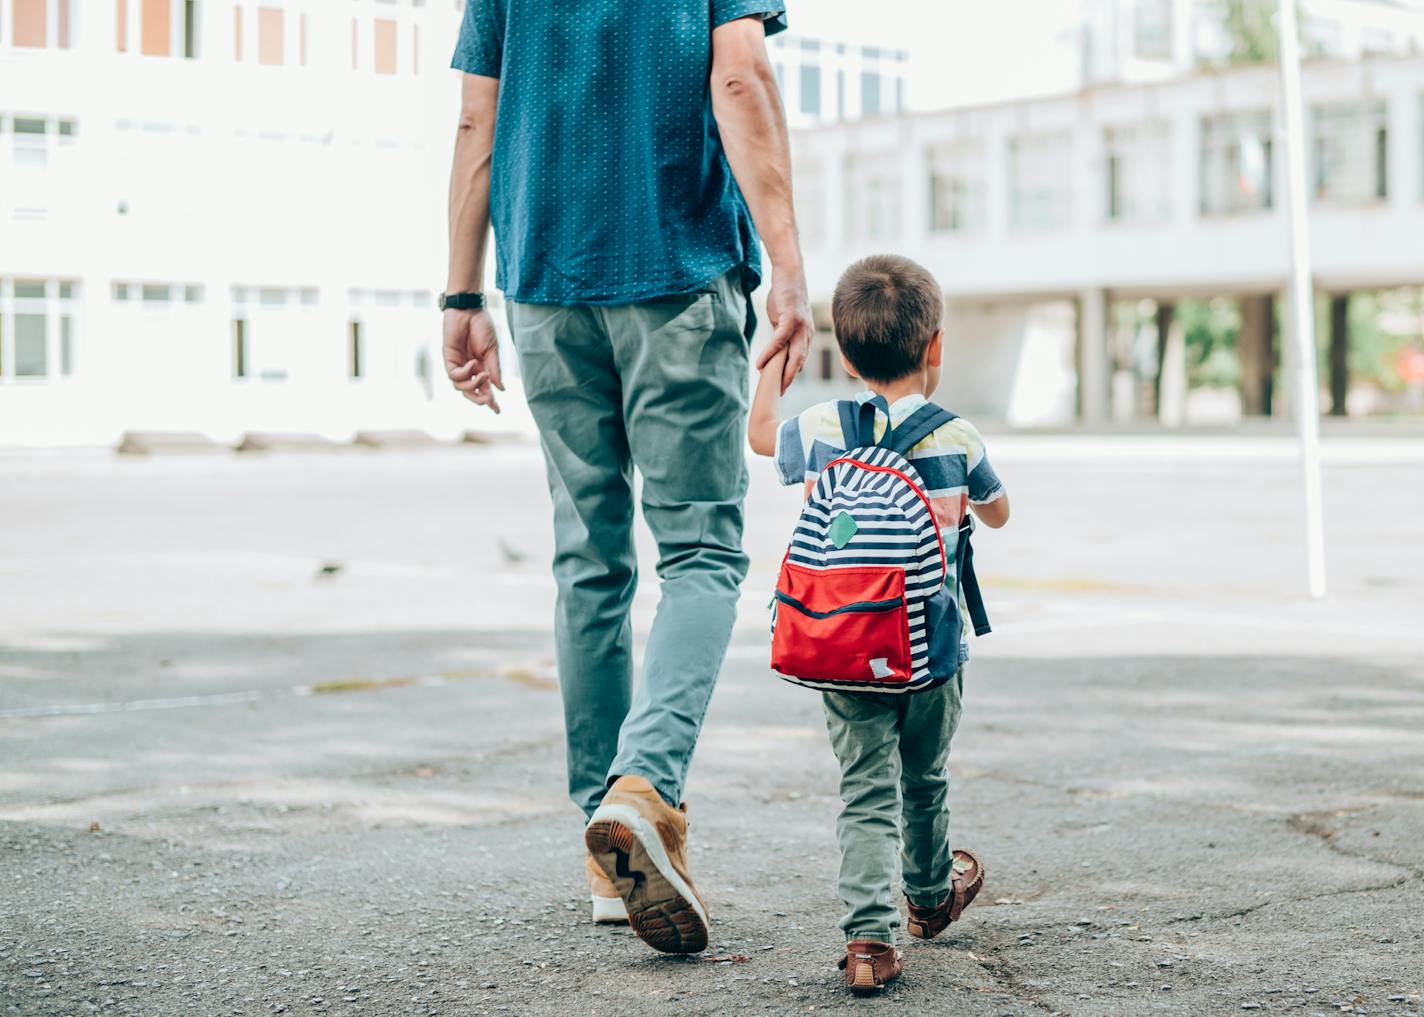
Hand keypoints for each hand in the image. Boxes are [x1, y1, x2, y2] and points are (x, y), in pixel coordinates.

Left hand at [443, 308, 503, 412]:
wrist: (469, 310)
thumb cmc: (482, 326)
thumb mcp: (492, 350)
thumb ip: (495, 369)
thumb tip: (501, 388)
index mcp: (482, 367)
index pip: (485, 388)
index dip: (490, 400)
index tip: (497, 410)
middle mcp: (469, 368)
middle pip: (471, 392)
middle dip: (479, 399)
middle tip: (488, 401)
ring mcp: (458, 364)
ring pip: (460, 387)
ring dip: (473, 385)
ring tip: (482, 375)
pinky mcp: (448, 359)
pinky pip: (453, 375)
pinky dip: (464, 373)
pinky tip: (472, 364)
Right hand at [757, 270, 812, 393]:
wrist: (789, 273)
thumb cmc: (785, 296)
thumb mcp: (785, 320)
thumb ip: (782, 335)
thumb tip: (775, 348)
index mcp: (807, 335)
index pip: (800, 360)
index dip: (792, 374)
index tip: (783, 388)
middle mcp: (807, 333)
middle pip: (800, 362)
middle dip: (790, 379)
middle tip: (780, 394)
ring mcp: (801, 326)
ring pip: (794, 355)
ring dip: (783, 371)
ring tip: (772, 385)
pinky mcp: (791, 318)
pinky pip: (780, 341)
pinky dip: (770, 353)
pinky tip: (760, 363)